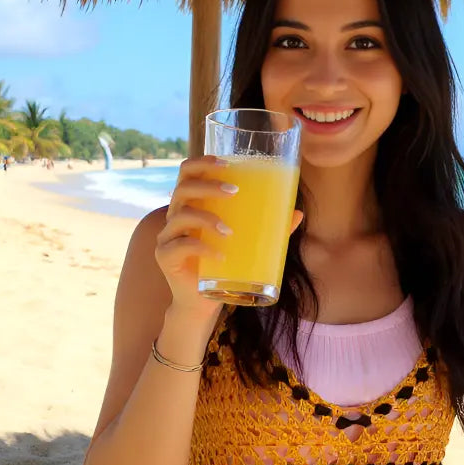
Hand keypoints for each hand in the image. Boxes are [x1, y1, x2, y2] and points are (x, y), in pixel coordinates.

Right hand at [156, 156, 303, 317]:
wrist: (202, 302)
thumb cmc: (224, 267)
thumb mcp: (246, 243)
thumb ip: (269, 229)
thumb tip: (298, 213)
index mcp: (191, 205)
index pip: (188, 173)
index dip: (202, 163)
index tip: (225, 162)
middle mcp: (175, 216)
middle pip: (183, 188)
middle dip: (208, 186)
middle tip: (234, 191)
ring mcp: (167, 237)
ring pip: (180, 216)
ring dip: (207, 219)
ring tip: (229, 231)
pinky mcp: (165, 258)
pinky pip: (180, 246)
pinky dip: (202, 248)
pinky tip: (220, 255)